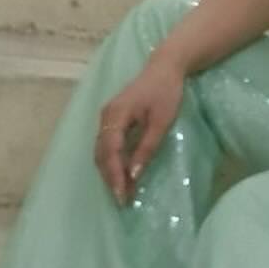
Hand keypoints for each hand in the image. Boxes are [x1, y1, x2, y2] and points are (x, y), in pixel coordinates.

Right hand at [94, 55, 185, 203]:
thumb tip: (134, 174)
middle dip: (111, 178)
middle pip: (102, 153)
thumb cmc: (166, 93)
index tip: (122, 195)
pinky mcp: (113, 119)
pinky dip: (113, 161)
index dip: (115, 175)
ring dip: (111, 171)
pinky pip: (108, 144)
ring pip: (102, 151)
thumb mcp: (161, 122)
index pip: (111, 152)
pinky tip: (123, 174)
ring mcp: (107, 117)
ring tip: (123, 191)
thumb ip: (147, 147)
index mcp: (116, 115)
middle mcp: (106, 117)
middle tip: (123, 200)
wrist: (165, 67)